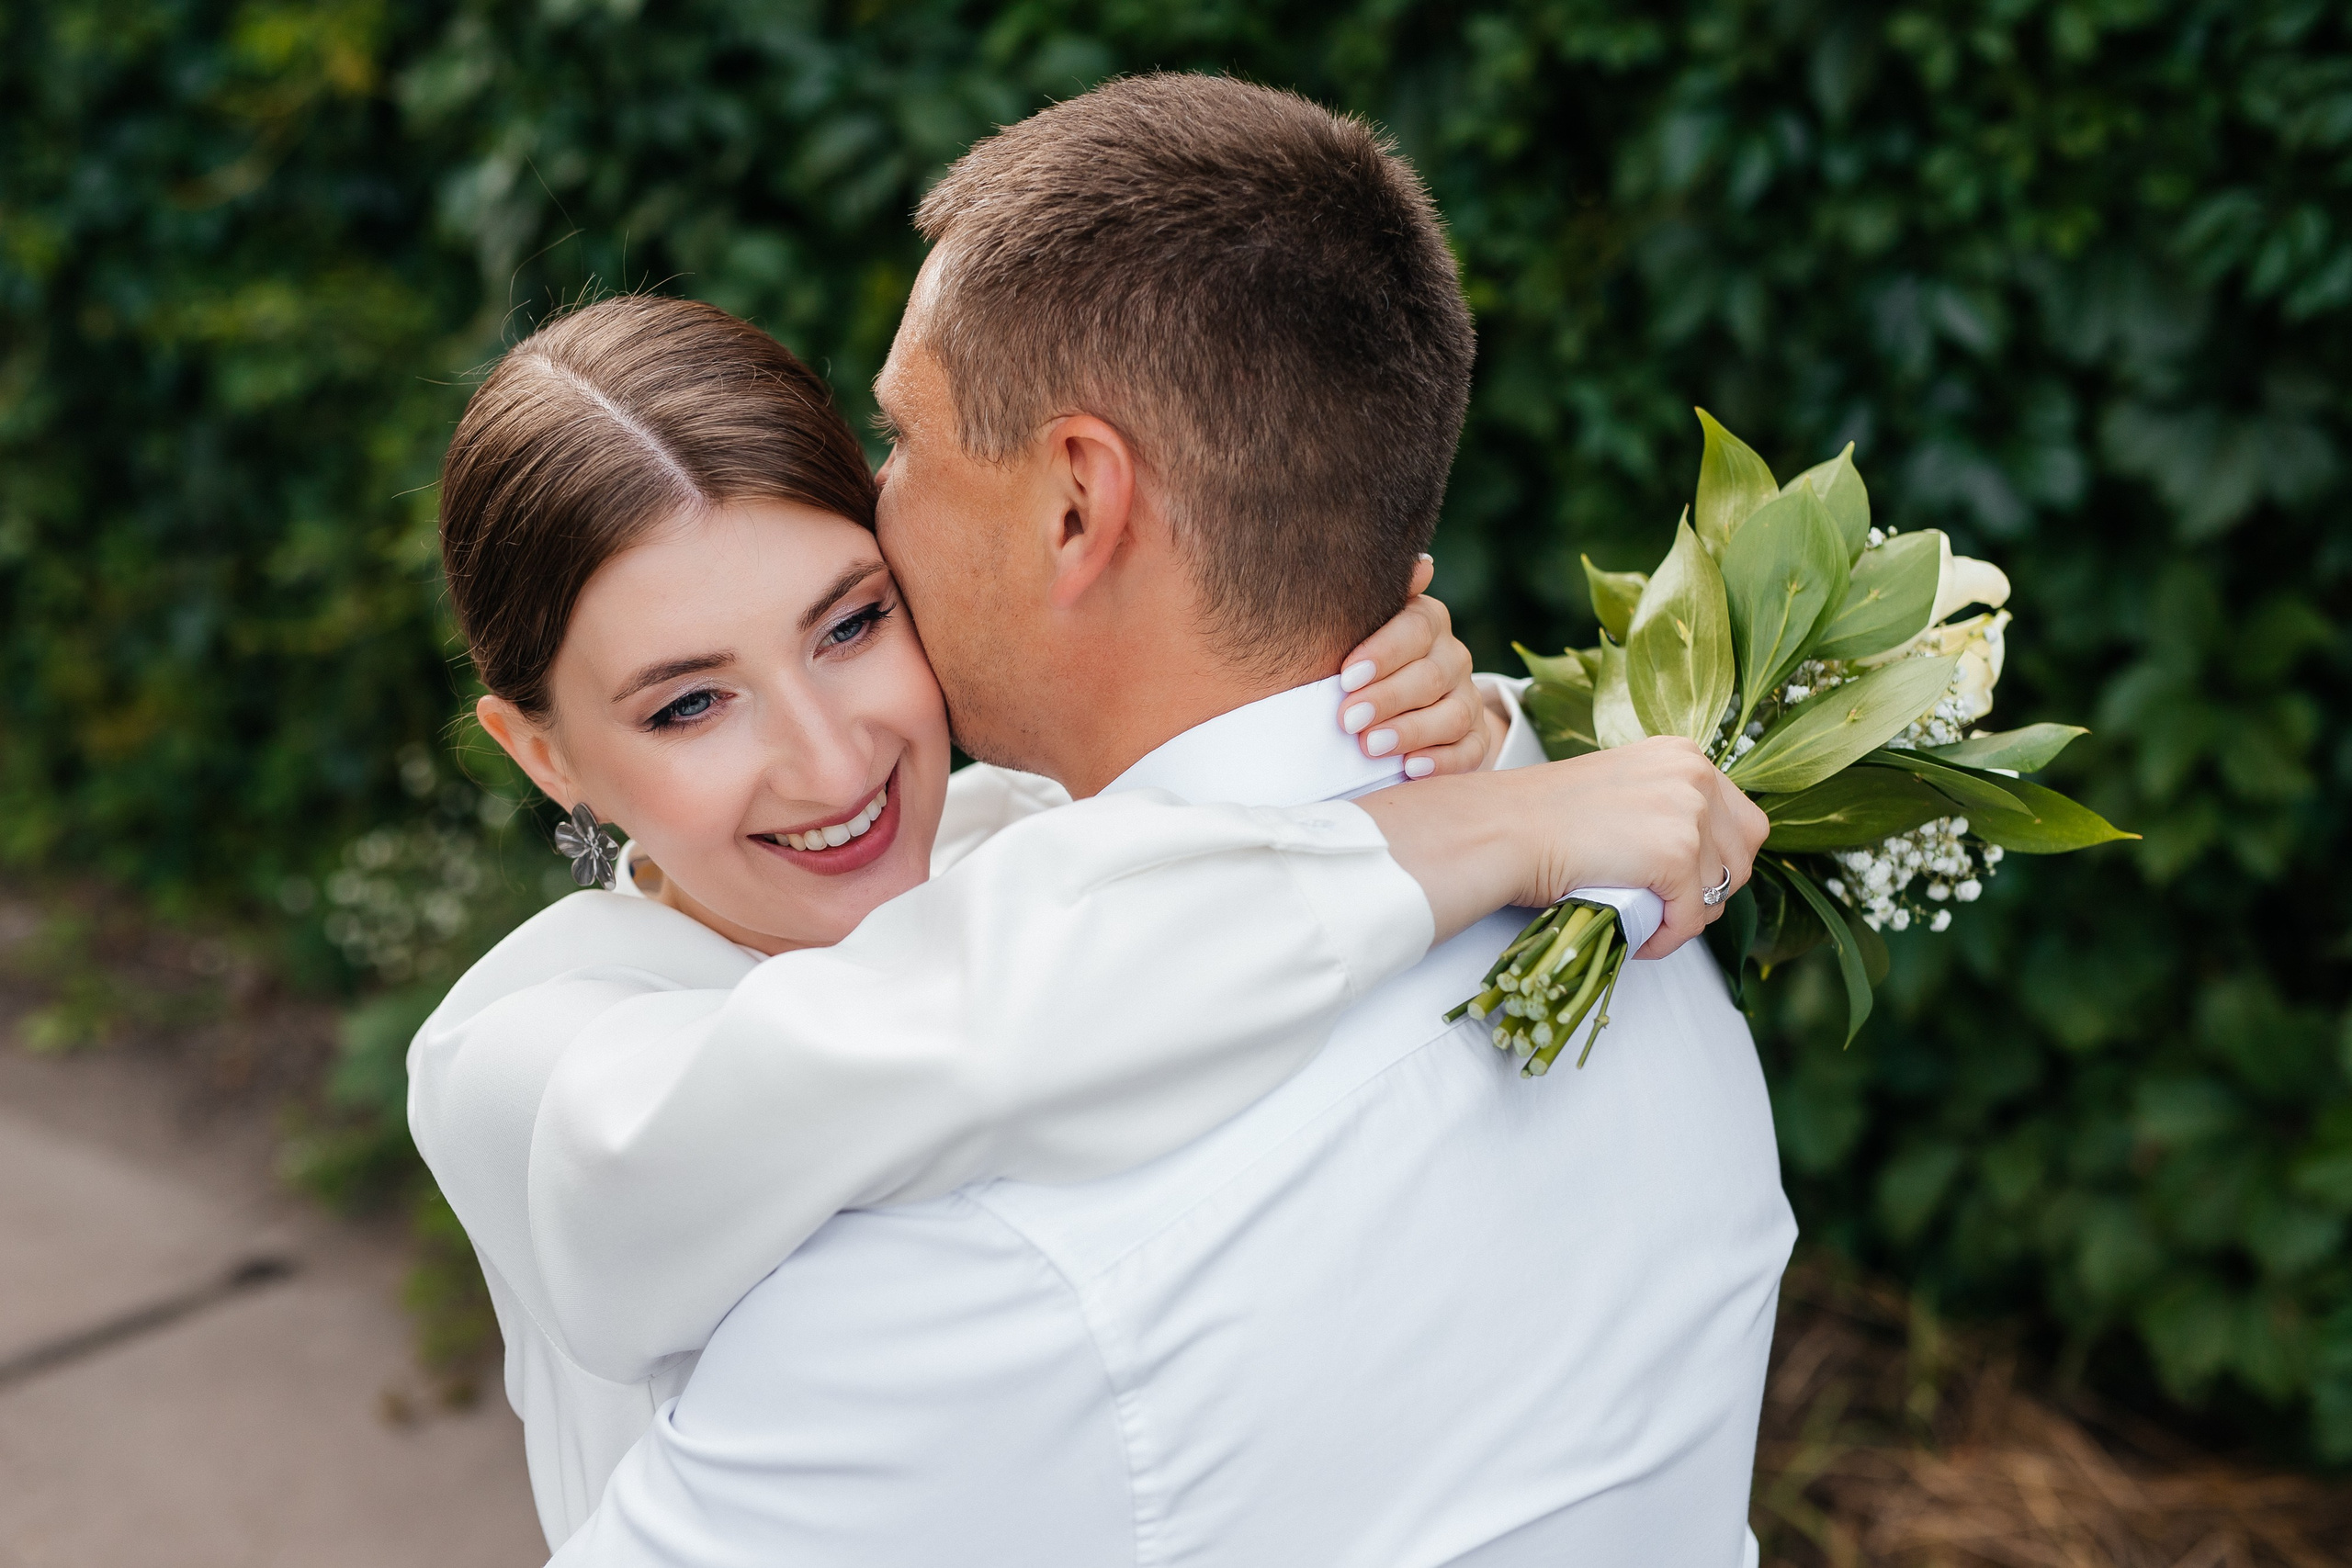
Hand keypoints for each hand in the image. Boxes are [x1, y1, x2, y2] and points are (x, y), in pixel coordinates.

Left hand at [1334, 559, 1495, 777]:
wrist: (1399, 704)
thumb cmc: (1363, 664)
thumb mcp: (1359, 629)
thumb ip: (1373, 602)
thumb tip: (1420, 565)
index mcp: (1426, 622)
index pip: (1414, 628)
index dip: (1382, 652)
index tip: (1345, 676)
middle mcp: (1452, 657)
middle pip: (1429, 676)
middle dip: (1387, 698)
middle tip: (1348, 719)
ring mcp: (1467, 699)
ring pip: (1451, 715)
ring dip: (1411, 731)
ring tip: (1371, 747)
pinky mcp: (1474, 738)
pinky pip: (1469, 751)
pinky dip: (1442, 761)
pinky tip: (1411, 768)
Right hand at [1355, 733, 1766, 952]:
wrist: (1502, 829)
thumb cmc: (1541, 818)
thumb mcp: (1621, 794)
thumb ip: (1664, 810)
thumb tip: (1699, 861)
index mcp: (1683, 754)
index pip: (1740, 818)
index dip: (1718, 861)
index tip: (1687, 885)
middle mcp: (1695, 773)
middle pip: (1745, 852)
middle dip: (1714, 891)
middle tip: (1671, 910)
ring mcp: (1689, 811)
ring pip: (1722, 890)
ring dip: (1687, 918)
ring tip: (1646, 922)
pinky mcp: (1676, 853)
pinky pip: (1692, 917)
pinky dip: (1667, 938)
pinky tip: (1638, 938)